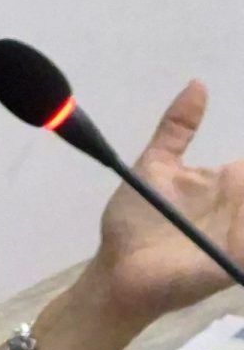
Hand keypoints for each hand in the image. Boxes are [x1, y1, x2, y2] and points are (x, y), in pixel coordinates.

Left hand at [90, 80, 243, 323]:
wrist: (118, 266)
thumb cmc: (136, 216)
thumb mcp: (157, 163)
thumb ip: (177, 127)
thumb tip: (198, 83)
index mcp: (229, 182)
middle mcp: (243, 207)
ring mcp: (243, 234)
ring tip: (243, 204)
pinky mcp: (239, 261)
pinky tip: (243, 222)